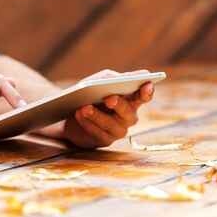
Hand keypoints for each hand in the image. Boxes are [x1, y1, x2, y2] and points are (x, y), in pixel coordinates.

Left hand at [39, 69, 153, 148]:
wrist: (69, 113)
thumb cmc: (88, 94)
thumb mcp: (97, 81)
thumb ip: (111, 78)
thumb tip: (128, 76)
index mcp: (130, 99)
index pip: (143, 96)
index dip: (146, 92)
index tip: (147, 85)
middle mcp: (128, 116)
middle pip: (128, 112)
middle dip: (119, 105)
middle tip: (109, 99)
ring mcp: (118, 130)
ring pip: (111, 124)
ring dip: (96, 115)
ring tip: (83, 108)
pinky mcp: (105, 140)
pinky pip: (98, 133)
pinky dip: (87, 123)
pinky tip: (79, 114)